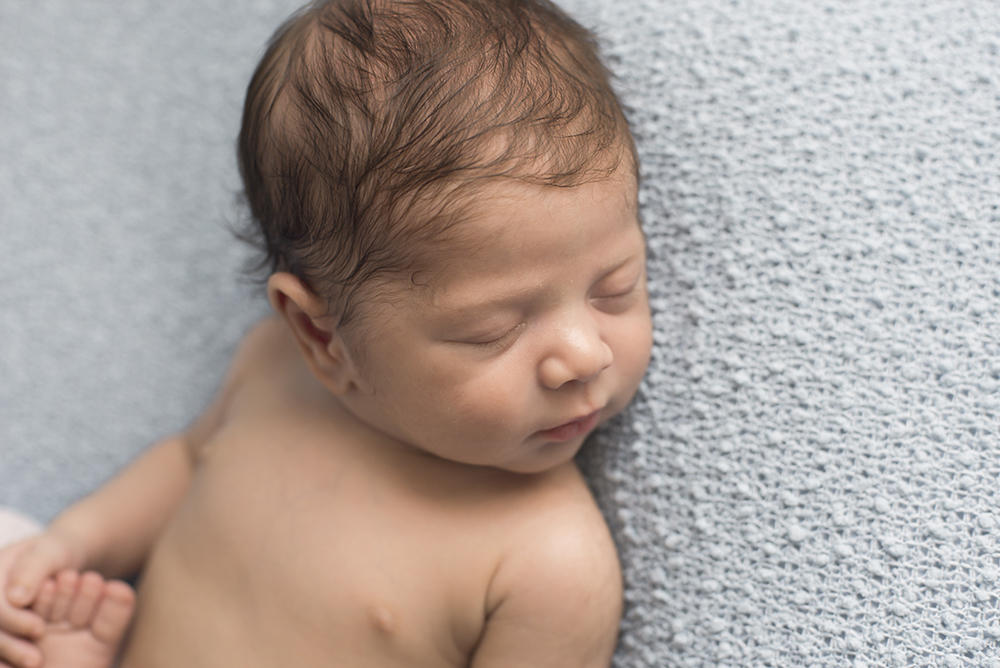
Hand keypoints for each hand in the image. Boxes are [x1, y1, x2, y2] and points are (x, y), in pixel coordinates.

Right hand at [0, 534, 80, 667]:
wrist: (62, 560)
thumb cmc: (58, 553)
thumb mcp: (52, 552)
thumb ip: (35, 569)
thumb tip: (16, 598)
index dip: (13, 618)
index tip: (40, 629)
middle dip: (9, 644)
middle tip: (36, 660)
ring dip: (8, 656)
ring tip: (35, 664)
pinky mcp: (1, 627)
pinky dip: (7, 660)